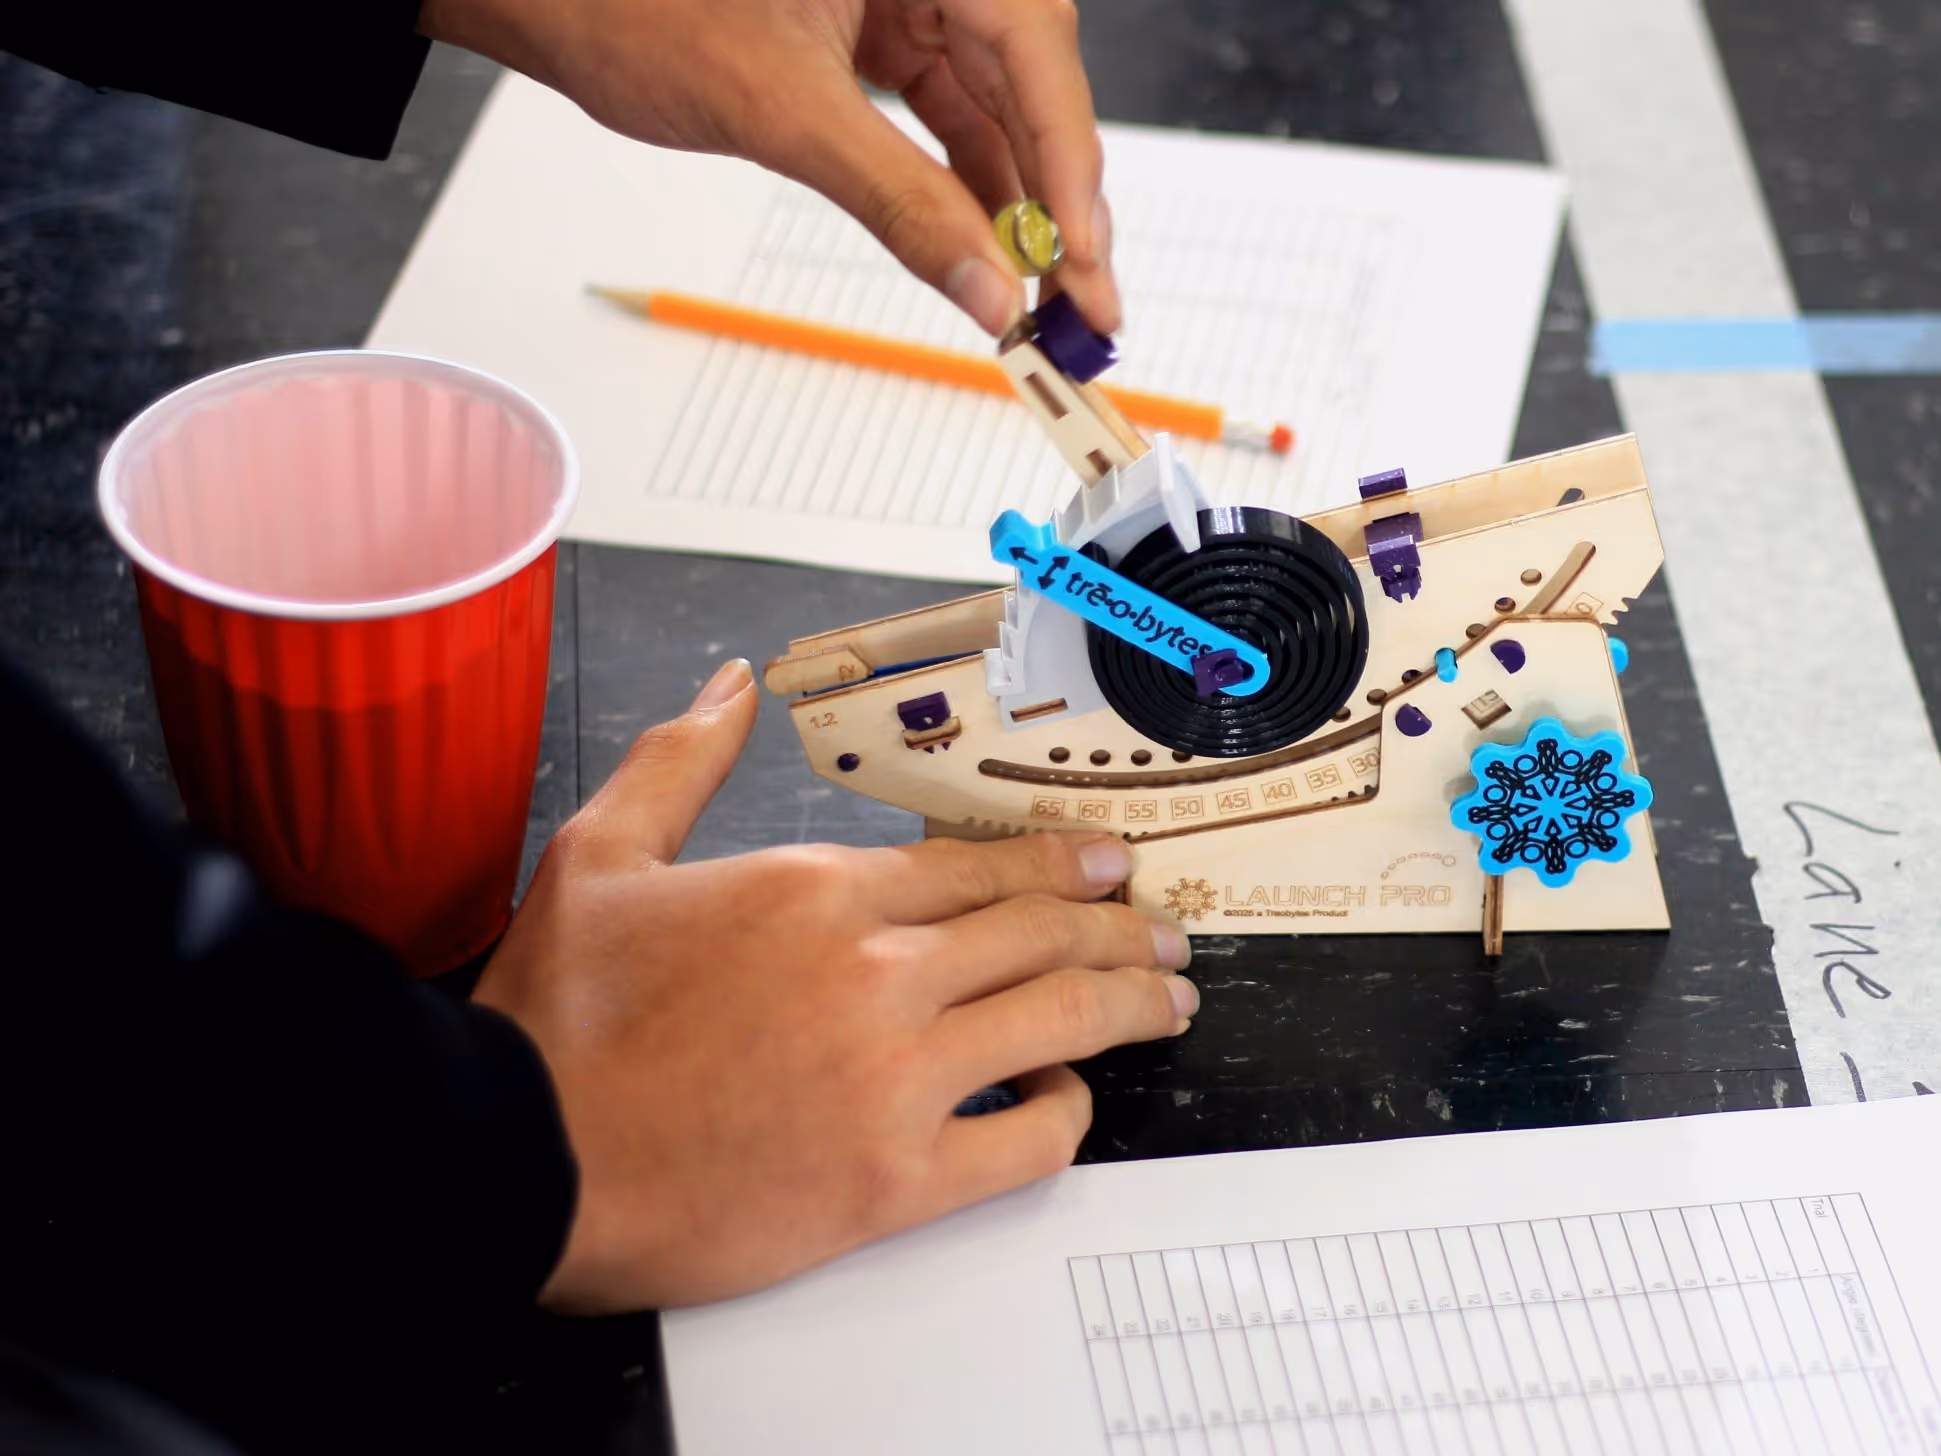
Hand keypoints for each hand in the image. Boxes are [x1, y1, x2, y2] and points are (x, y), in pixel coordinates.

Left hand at [418, 0, 1120, 336]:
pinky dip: (977, 188)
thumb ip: (898, 202)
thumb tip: (987, 289)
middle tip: (1085, 303)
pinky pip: (957, 115)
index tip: (1085, 258)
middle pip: (1036, 83)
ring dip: (1028, 206)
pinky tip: (998, 255)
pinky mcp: (890, 35)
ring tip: (1052, 298)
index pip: (1033, 47)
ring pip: (1004, 108)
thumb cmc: (634, 8)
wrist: (554, 0)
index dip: (1070, 162)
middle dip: (1063, 199)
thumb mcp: (782, 113)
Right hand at [473, 659, 1192, 1311]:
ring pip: (1063, 1018)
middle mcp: (876, 973)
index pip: (980, 867)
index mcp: (817, 893)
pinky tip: (1070, 1100)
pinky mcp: (897, 1179)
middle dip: (1122, 927)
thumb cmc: (553, 1033)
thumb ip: (680, 762)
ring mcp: (897, 1076)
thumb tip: (730, 687)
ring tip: (1166, 1001)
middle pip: (1043, 932)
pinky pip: (1028, 1140)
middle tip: (1163, 932)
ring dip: (1131, 1003)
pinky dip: (1068, 1114)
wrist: (516, 1162)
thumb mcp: (597, 856)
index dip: (1062, 863)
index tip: (1106, 865)